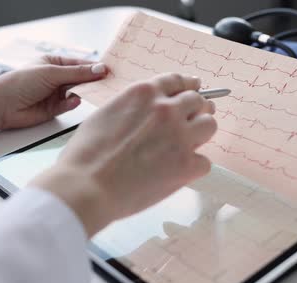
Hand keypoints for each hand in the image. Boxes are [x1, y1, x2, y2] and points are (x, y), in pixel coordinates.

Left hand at [0, 55, 107, 130]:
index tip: (108, 70)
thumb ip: (76, 73)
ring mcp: (55, 93)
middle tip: (108, 83)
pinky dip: (72, 103)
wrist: (1, 105)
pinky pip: (68, 105)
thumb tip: (99, 69)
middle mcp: (55, 78)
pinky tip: (74, 100)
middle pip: (80, 79)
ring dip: (84, 92)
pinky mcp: (53, 109)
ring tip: (95, 92)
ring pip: (77, 92)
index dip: (93, 67)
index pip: (79, 64)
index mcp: (54, 63)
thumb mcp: (51, 73)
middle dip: (92, 81)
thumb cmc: (20, 82)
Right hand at [30, 73, 216, 235]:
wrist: (86, 187)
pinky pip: (205, 161)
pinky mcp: (187, 165)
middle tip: (192, 120)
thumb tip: (145, 114)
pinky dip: (194, 166)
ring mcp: (179, 136)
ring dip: (201, 133)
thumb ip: (133, 108)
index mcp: (144, 94)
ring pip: (210, 125)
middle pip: (198, 101)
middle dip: (196, 109)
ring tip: (187, 145)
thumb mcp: (105, 114)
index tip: (192, 90)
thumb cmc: (86, 156)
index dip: (187, 86)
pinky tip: (179, 171)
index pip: (177, 81)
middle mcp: (166, 110)